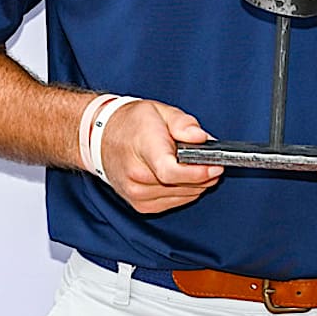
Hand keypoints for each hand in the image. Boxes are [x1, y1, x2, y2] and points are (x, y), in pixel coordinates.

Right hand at [98, 100, 222, 214]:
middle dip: (203, 176)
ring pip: (181, 197)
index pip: (171, 171)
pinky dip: (184, 192)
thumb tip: (201, 138)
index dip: (197, 172)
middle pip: (181, 185)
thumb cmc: (131, 124)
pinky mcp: (140, 205)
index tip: (215, 166)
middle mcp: (137, 176)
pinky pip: (172, 203)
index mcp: (143, 149)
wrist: (101, 138)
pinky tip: (184, 179)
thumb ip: (183, 123)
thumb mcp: (159, 110)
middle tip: (214, 163)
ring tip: (199, 168)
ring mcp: (136, 193)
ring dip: (196, 185)